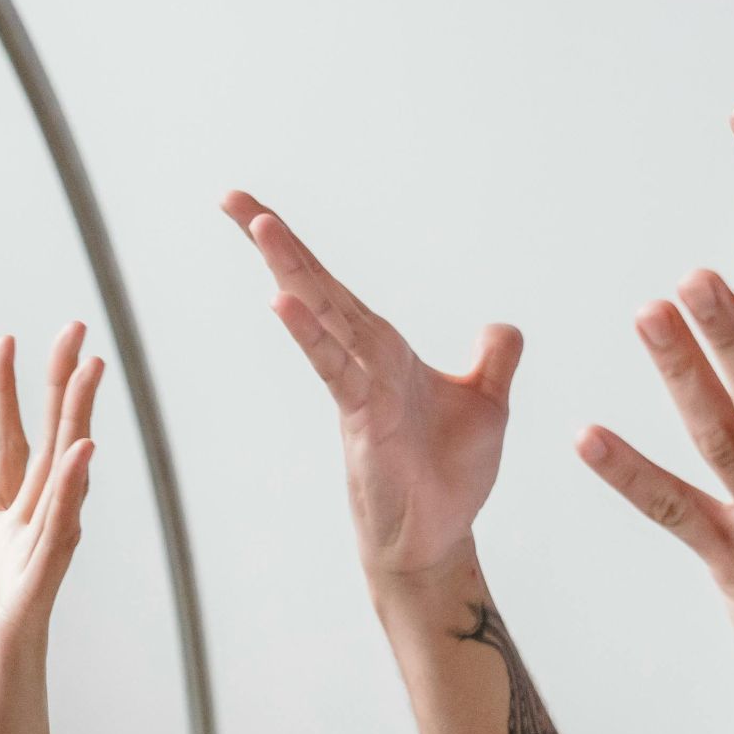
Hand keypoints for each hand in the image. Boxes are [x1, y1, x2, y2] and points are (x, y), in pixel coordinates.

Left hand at [0, 324, 100, 733]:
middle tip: (76, 327)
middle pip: (44, 445)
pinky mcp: (31, 601)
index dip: (3, 395)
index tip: (7, 340)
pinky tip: (83, 455)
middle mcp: (16, 542)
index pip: (3, 449)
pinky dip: (70, 493)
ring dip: (76, 421)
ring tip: (90, 368)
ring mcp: (30, 568)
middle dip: (58, 385)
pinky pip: (58, 537)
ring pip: (61, 477)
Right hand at [221, 190, 523, 581]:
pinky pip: (335, 366)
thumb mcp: (487, 405)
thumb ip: (494, 361)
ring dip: (291, 270)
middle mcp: (365, 361)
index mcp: (387, 352)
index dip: (304, 253)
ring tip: (257, 223)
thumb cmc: (451, 476)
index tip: (258, 211)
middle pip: (317, 289)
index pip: (339, 291)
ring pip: (321, 317)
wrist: (439, 537)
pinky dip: (311, 334)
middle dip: (277, 244)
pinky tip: (284, 302)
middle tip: (230, 196)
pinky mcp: (362, 418)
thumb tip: (502, 326)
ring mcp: (358, 387)